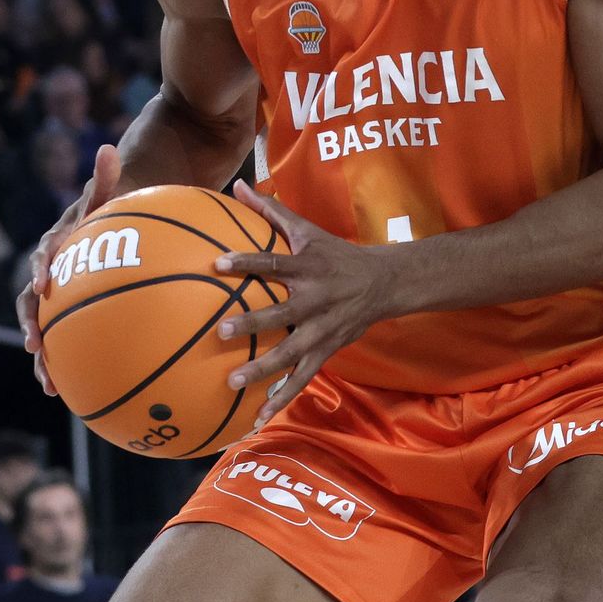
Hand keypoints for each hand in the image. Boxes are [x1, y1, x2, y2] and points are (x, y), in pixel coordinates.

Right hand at [17, 144, 125, 391]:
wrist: (115, 231)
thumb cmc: (115, 212)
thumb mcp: (113, 195)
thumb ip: (107, 178)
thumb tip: (108, 147)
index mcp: (58, 247)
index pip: (44, 257)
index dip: (41, 271)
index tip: (44, 288)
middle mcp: (51, 276)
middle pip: (32, 304)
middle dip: (32, 327)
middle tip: (35, 347)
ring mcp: (61, 300)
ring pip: (46, 331)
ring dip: (46, 359)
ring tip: (51, 386)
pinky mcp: (75, 319)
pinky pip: (71, 345)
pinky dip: (74, 367)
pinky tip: (84, 395)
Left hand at [213, 182, 398, 428]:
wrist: (384, 283)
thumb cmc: (336, 254)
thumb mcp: (308, 230)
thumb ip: (271, 211)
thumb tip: (239, 184)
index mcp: (308, 268)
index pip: (274, 264)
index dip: (248, 263)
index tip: (219, 263)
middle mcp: (315, 300)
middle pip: (281, 313)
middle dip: (252, 323)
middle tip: (221, 332)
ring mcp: (322, 329)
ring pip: (291, 352)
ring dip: (263, 368)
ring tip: (232, 381)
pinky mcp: (327, 351)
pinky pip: (302, 378)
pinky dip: (281, 397)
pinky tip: (257, 416)